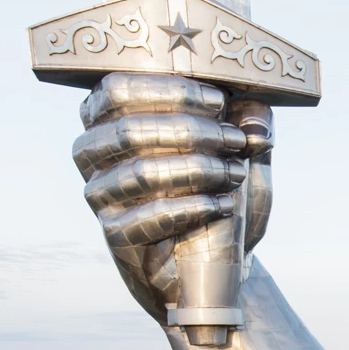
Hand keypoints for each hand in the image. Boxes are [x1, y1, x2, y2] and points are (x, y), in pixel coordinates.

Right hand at [72, 73, 273, 322]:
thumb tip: (255, 110)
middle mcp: (93, 152)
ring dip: (196, 170)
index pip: (119, 88)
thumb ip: (250, 126)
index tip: (219, 103)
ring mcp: (100, 194)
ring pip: (140, 172)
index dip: (170, 91)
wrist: (217, 261)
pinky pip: (147, 218)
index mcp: (109, 117)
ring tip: (234, 174)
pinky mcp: (114, 234)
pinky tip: (223, 206)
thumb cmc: (221, 194)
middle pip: (129, 128)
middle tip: (235, 141)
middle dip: (191, 131)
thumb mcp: (242, 156)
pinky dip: (192, 208)